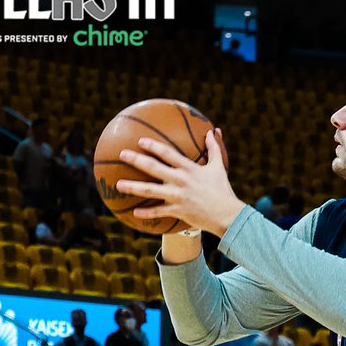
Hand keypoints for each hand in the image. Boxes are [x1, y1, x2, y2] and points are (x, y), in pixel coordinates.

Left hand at [117, 129, 243, 236]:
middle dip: (136, 160)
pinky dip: (147, 213)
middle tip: (121, 154)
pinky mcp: (178, 211)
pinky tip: (135, 212)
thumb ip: (214, 148)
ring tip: (118, 185)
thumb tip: (214, 130)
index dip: (153, 146)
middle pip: (153, 168)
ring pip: (150, 190)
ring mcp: (177, 196)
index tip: (140, 141)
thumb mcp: (219, 167)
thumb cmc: (223, 190)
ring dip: (133, 187)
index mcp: (189, 168)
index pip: (167, 153)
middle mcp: (180, 180)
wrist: (227, 215)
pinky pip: (159, 212)